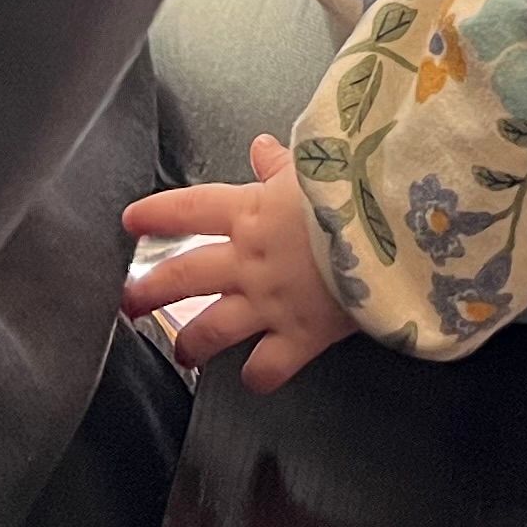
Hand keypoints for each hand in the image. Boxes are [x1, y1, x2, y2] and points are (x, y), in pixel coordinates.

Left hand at [121, 135, 360, 392]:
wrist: (395, 230)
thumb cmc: (360, 192)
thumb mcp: (318, 167)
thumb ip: (283, 165)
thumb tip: (261, 148)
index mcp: (251, 212)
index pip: (189, 209)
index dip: (157, 214)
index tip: (131, 221)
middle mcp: (250, 260)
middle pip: (184, 276)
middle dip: (151, 291)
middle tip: (130, 302)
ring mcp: (270, 301)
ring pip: (212, 329)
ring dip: (192, 342)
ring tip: (182, 352)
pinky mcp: (300, 335)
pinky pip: (268, 367)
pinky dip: (260, 376)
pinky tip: (254, 378)